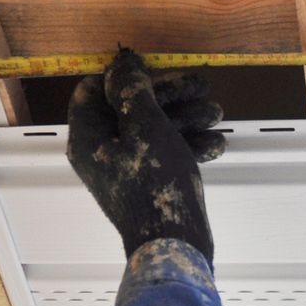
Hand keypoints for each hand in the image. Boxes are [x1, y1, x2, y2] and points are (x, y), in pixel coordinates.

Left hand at [67, 49, 224, 262]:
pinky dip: (186, 144)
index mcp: (88, 136)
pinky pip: (163, 153)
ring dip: (185, 118)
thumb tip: (123, 61)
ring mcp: (124, 168)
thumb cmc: (155, 185)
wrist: (174, 244)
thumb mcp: (146, 127)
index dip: (124, 76)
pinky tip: (215, 144)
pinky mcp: (146, 182)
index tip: (156, 69)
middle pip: (130, 107)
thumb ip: (131, 90)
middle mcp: (101, 150)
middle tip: (202, 87)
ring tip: (217, 114)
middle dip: (169, 96)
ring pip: (152, 129)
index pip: (93, 90)